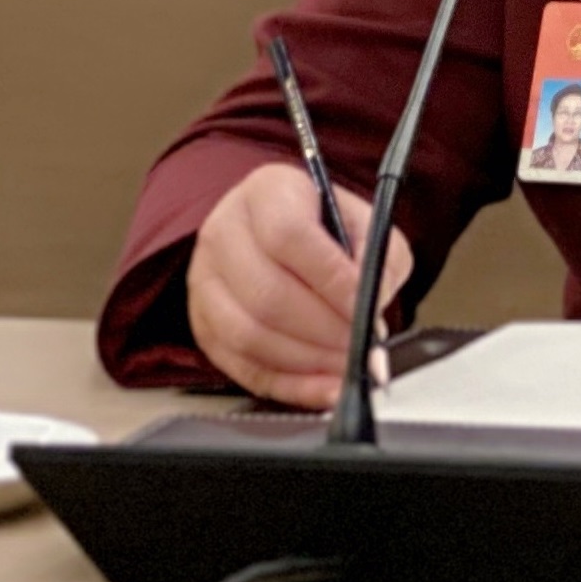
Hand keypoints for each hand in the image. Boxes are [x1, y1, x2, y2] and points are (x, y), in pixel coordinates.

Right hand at [186, 164, 412, 408]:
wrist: (275, 228)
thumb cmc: (322, 225)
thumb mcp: (361, 219)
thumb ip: (378, 253)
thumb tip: (373, 306)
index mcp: (266, 193)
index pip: (290, 237)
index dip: (331, 280)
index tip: (366, 308)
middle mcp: (223, 232)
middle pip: (267, 294)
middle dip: (324, 330)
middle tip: (363, 345)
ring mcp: (204, 281)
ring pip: (249, 335)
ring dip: (307, 361)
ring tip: (348, 366)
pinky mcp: (202, 326)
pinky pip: (241, 367)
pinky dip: (289, 386)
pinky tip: (325, 389)